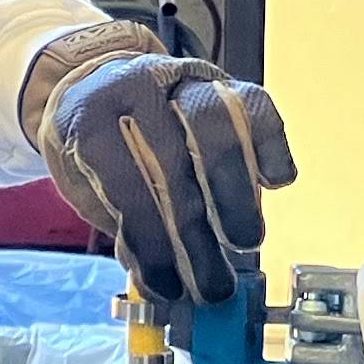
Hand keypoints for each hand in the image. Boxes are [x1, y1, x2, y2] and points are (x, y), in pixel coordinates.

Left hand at [24, 23, 297, 305]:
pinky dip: (270, 148)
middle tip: (214, 282)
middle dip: (195, 230)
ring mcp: (185, 79)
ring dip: (236, 191)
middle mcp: (138, 86)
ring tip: (245, 242)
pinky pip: (257, 108)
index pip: (122, 178)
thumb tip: (165, 283)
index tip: (167, 284)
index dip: (148, 237)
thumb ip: (124, 227)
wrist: (103, 83)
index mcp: (90, 115)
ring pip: (219, 124)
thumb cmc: (99, 150)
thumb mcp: (90, 187)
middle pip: (173, 156)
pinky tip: (274, 183)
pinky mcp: (226, 81)